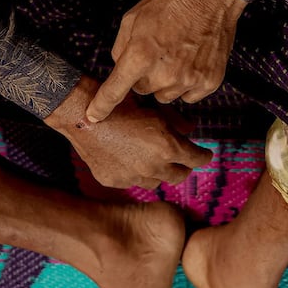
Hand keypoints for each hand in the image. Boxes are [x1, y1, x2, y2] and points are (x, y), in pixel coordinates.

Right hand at [45, 76, 211, 188]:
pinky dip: (134, 174)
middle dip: (184, 168)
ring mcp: (132, 177)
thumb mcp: (154, 109)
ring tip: (154, 161)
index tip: (204, 154)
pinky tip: (128, 160)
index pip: (197, 159)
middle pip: (179, 176)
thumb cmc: (120, 104)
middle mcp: (153, 167)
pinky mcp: (114, 181)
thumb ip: (177, 122)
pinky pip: (131, 182)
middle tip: (183, 161)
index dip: (203, 156)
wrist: (82, 115)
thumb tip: (191, 129)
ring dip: (158, 173)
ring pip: (155, 182)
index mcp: (168, 147)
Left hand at [85, 0, 245, 122]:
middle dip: (144, 76)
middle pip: (142, 91)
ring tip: (176, 55)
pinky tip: (191, 62)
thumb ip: (120, 48)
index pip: (114, 91)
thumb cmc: (170, 2)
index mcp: (140, 55)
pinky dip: (187, 84)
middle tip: (156, 53)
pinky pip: (188, 96)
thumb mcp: (133, 19)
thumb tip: (118, 69)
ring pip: (165, 96)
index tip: (93, 117)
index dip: (101, 106)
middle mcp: (164, 73)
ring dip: (166, 81)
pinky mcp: (208, 83)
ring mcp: (188, 80)